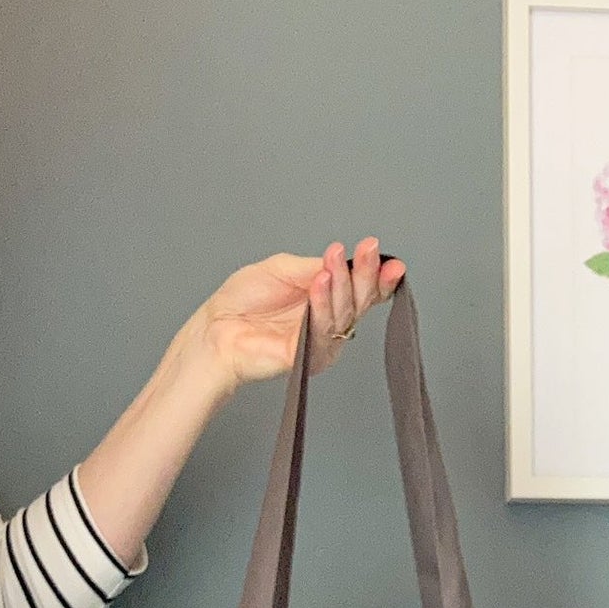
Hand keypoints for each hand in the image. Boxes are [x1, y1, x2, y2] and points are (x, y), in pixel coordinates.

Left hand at [195, 237, 404, 387]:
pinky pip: (322, 330)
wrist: (216, 327)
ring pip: (344, 313)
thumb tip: (342, 259)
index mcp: (324, 299)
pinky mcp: (307, 357)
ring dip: (343, 284)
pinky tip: (321, 283)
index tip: (391, 261)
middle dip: (367, 274)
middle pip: (359, 301)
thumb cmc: (243, 301)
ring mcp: (319, 342)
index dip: (377, 277)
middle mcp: (327, 321)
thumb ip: (314, 266)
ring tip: (335, 262)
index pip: (359, 290)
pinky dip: (323, 304)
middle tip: (369, 250)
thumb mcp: (283, 268)